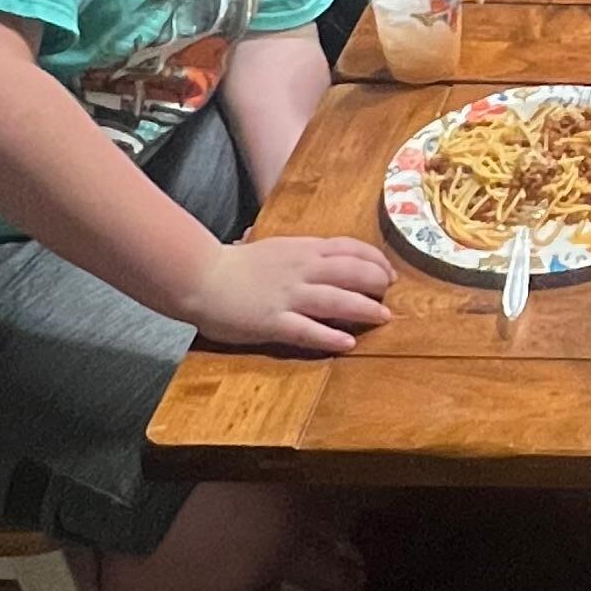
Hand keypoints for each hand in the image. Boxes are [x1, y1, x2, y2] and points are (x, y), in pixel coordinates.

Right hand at [192, 235, 391, 354]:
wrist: (199, 277)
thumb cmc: (232, 264)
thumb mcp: (272, 247)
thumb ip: (298, 252)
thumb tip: (320, 254)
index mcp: (301, 249)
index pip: (349, 248)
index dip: (375, 259)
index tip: (389, 271)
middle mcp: (301, 269)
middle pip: (351, 272)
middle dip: (376, 282)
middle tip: (390, 295)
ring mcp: (288, 296)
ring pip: (337, 300)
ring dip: (364, 309)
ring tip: (382, 317)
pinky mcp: (273, 322)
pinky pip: (308, 331)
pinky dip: (331, 337)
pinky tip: (348, 344)